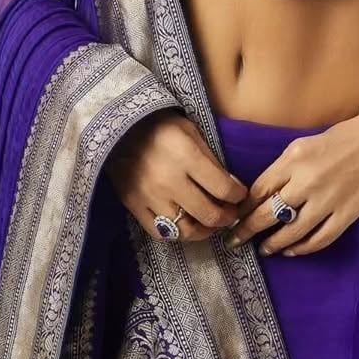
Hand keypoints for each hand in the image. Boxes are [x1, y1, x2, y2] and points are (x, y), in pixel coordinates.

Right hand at [104, 108, 248, 242]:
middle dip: (227, 216)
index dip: (238, 195)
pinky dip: (176, 233)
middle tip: (231, 213)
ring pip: (185, 231)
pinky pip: (160, 233)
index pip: (223, 188)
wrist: (118, 127)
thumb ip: (211, 159)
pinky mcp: (134, 205)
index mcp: (187, 156)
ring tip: (210, 223)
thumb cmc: (160, 125)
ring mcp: (150, 197)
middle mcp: (169, 181)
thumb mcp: (191, 131)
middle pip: (208, 214)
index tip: (240, 194)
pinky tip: (185, 224)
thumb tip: (231, 186)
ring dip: (204, 231)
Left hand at [226, 112, 358, 257]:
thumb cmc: (339, 139)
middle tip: (234, 241)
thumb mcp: (302, 145)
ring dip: (273, 244)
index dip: (244, 207)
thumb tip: (261, 194)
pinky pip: (319, 239)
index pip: (259, 190)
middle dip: (248, 230)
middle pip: (269, 213)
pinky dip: (303, 248)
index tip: (234, 217)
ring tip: (263, 250)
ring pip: (292, 231)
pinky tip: (292, 251)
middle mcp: (307, 181)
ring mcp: (327, 200)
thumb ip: (282, 168)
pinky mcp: (346, 214)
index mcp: (294, 159)